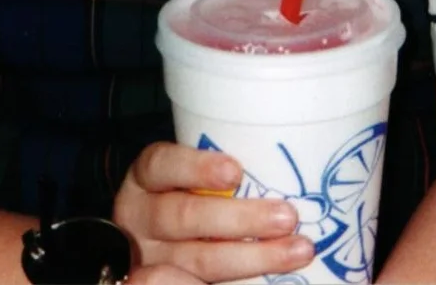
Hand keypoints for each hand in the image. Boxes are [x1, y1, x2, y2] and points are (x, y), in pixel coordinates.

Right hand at [113, 142, 315, 282]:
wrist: (173, 241)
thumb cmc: (203, 193)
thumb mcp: (201, 174)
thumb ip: (232, 170)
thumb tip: (292, 162)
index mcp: (147, 178)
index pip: (161, 165)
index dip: (195, 168)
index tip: (235, 172)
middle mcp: (139, 217)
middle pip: (182, 216)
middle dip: (239, 219)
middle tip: (287, 217)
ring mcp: (149, 257)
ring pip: (195, 260)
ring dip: (251, 257)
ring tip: (295, 251)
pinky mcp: (164, 282)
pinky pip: (197, 284)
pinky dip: (238, 282)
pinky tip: (269, 279)